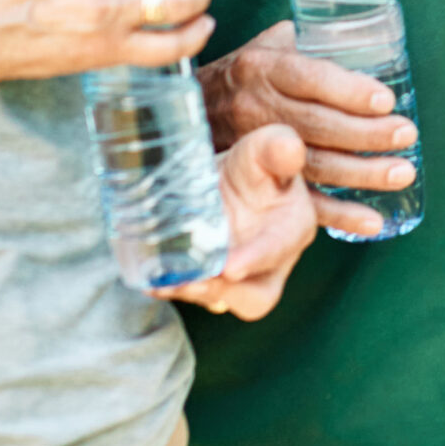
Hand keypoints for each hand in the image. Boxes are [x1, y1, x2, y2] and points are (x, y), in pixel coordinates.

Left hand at [165, 125, 316, 317]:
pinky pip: (197, 294)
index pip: (280, 248)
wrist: (224, 178)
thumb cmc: (252, 163)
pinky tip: (152, 280)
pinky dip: (174, 289)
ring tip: (165, 283)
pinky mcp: (214, 282)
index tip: (229, 268)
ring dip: (195, 293)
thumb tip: (290, 148)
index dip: (256, 260)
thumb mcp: (264, 147)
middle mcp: (272, 261)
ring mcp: (242, 277)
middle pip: (256, 294)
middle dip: (223, 291)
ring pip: (224, 298)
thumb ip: (277, 147)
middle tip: (192, 282)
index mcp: (292, 227)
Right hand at [199, 21, 413, 239]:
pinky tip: (372, 222)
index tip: (386, 100)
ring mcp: (252, 149)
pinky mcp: (254, 184)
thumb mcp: (259, 47)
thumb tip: (352, 34)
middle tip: (405, 135)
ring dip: (360, 174)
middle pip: (317, 125)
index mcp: (261, 68)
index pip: (308, 78)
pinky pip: (297, 202)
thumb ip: (303, 42)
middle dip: (366, 133)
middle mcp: (255, 108)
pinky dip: (336, 216)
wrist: (179, 118)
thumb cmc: (237, 78)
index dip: (348, 91)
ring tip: (401, 173)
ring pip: (312, 165)